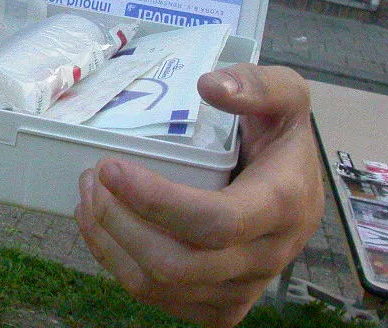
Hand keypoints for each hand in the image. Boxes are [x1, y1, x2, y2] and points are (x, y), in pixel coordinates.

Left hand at [75, 64, 322, 327]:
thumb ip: (259, 84)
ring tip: (88, 195)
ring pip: (161, 287)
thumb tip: (210, 86)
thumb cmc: (281, 134)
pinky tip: (102, 227)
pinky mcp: (221, 304)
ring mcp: (243, 288)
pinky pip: (160, 299)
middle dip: (119, 222)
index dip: (156, 201)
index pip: (215, 223)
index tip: (110, 167)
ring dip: (110, 242)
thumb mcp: (288, 95)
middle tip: (91, 177)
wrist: (299, 184)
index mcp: (282, 205)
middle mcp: (266, 256)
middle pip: (179, 264)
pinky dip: (118, 264)